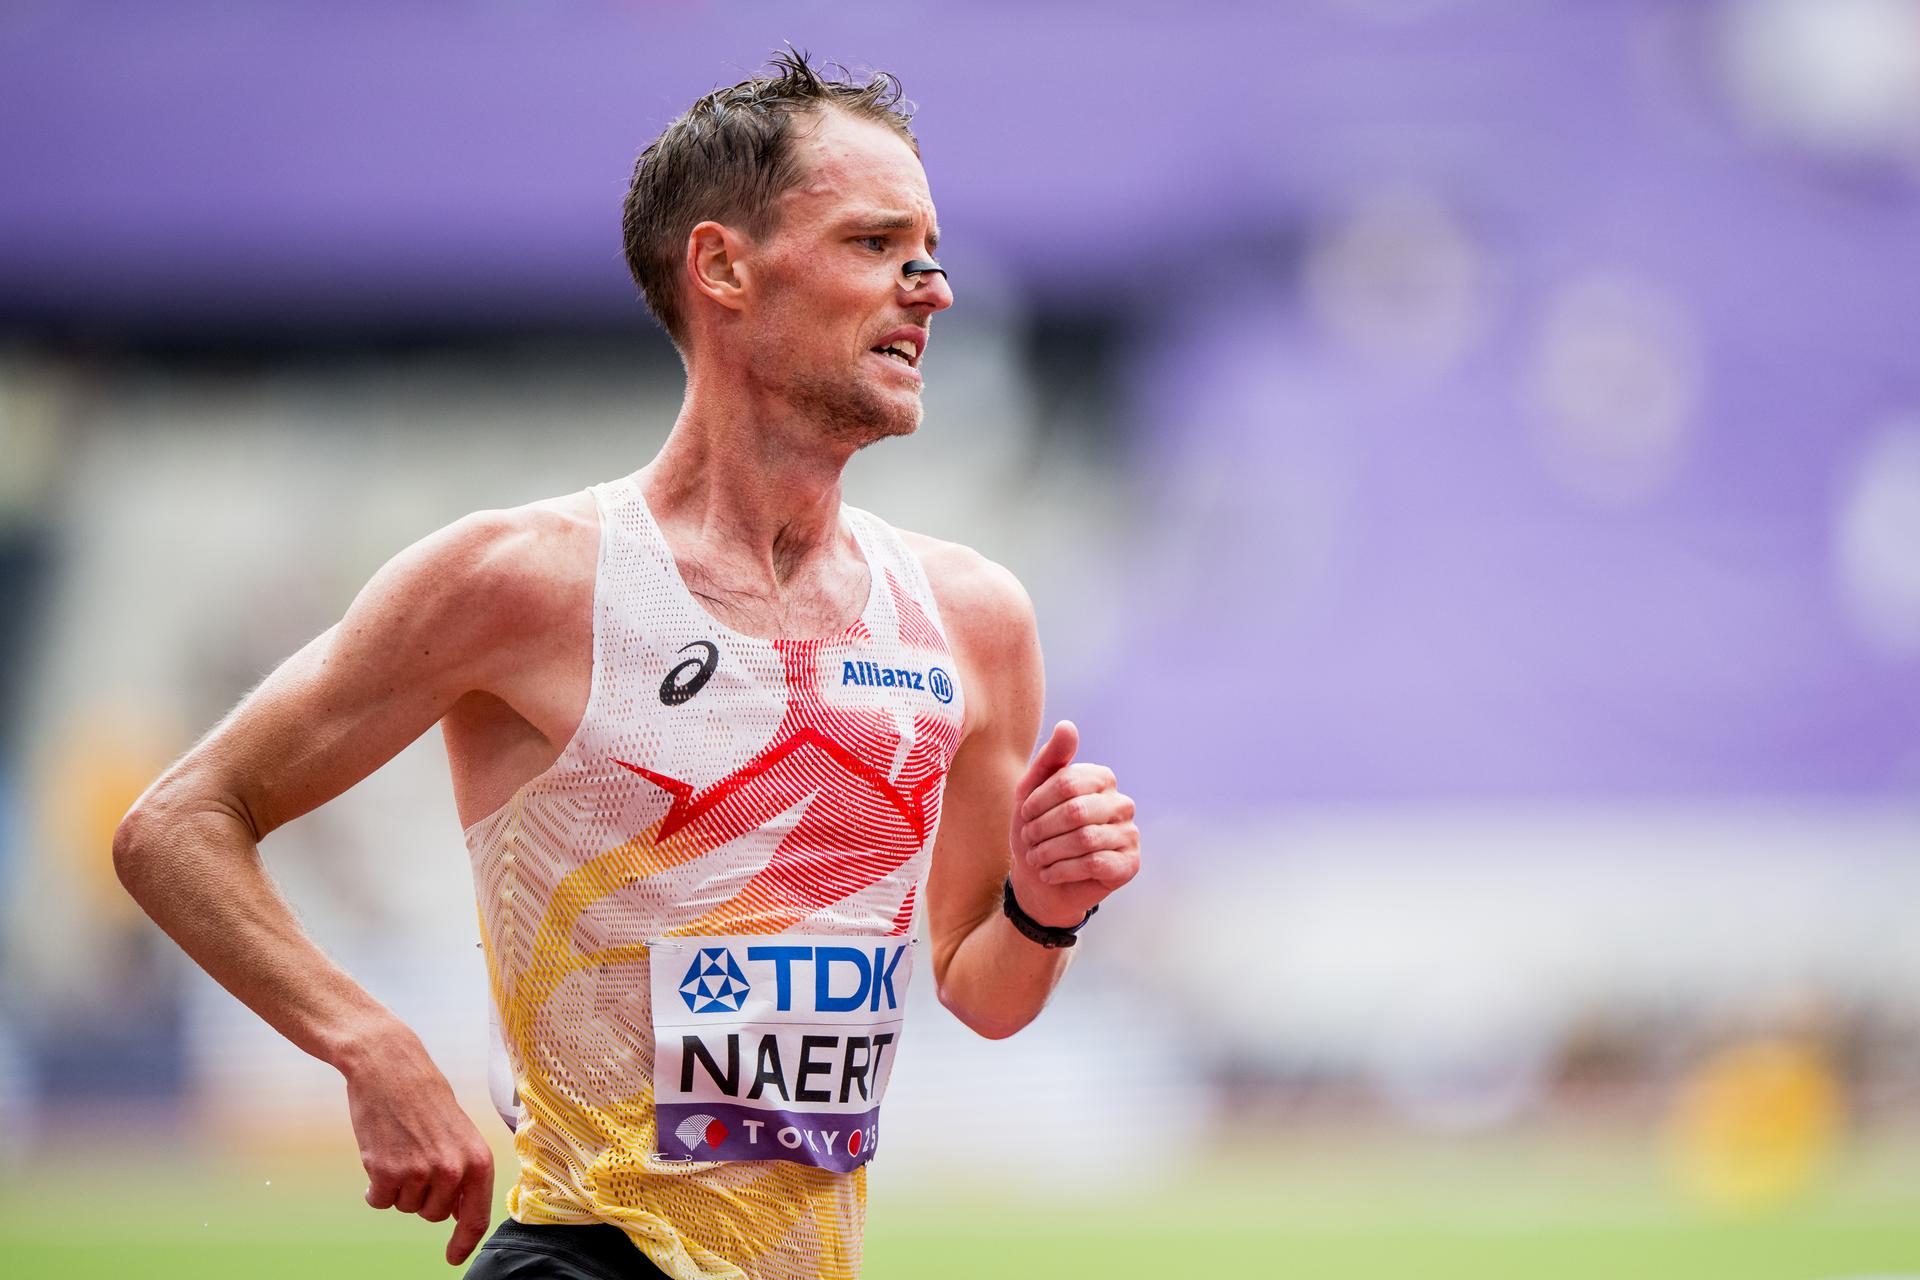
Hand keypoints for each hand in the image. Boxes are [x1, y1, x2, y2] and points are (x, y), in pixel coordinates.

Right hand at [341, 1023, 494, 1265]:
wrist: (389, 1066)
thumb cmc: (424, 1098)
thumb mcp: (459, 1133)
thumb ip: (463, 1172)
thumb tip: (460, 1215)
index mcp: (478, 1160)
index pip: (475, 1216)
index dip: (464, 1242)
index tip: (453, 1258)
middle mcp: (453, 1170)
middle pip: (434, 1215)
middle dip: (423, 1196)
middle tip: (417, 1156)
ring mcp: (419, 1173)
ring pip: (405, 1207)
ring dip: (399, 1187)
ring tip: (401, 1148)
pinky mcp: (385, 1173)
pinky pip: (379, 1202)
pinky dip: (375, 1188)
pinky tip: (379, 1154)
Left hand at [1009, 720, 1138, 928]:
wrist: (1040, 882)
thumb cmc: (1037, 831)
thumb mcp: (1031, 792)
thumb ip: (1050, 759)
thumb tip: (1067, 725)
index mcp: (1102, 779)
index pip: (1068, 782)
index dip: (1038, 802)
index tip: (1024, 815)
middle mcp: (1121, 803)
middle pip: (1076, 811)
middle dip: (1043, 829)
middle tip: (1029, 841)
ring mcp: (1129, 834)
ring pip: (1085, 839)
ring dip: (1050, 852)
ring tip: (1037, 858)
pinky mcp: (1130, 863)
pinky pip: (1095, 863)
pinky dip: (1063, 870)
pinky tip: (1050, 873)